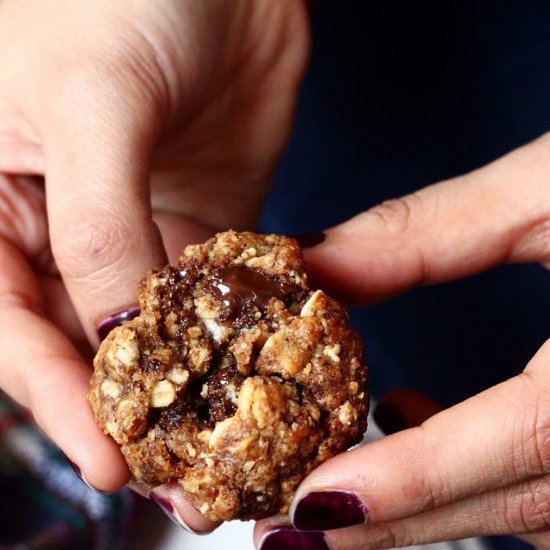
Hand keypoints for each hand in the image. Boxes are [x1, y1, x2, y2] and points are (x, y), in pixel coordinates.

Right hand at [0, 0, 307, 529]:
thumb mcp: (91, 101)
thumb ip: (97, 223)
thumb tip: (118, 333)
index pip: (11, 326)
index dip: (58, 398)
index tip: (110, 460)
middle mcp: (61, 231)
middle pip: (86, 346)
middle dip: (128, 416)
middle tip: (175, 482)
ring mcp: (139, 235)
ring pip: (155, 335)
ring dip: (185, 395)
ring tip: (218, 456)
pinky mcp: (205, 227)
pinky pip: (216, 299)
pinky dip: (233, 341)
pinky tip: (255, 382)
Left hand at [255, 133, 549, 547]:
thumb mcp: (547, 185)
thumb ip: (423, 232)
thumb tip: (312, 264)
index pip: (530, 438)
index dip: (419, 477)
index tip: (316, 502)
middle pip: (529, 502)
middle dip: (408, 520)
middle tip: (302, 518)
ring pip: (546, 511)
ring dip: (442, 504)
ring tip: (347, 481)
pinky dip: (488, 478)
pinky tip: (422, 425)